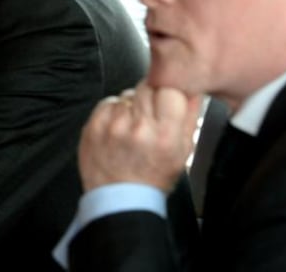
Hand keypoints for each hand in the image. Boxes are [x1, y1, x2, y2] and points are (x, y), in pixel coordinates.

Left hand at [78, 83, 201, 191]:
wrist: (120, 200)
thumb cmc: (153, 178)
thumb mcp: (182, 153)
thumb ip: (189, 117)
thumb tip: (193, 89)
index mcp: (165, 135)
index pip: (171, 89)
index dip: (170, 93)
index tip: (167, 103)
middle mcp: (138, 128)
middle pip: (147, 86)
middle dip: (151, 97)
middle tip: (150, 117)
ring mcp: (113, 126)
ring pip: (127, 94)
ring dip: (132, 106)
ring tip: (133, 129)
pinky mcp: (93, 126)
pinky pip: (108, 102)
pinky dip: (114, 111)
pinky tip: (118, 130)